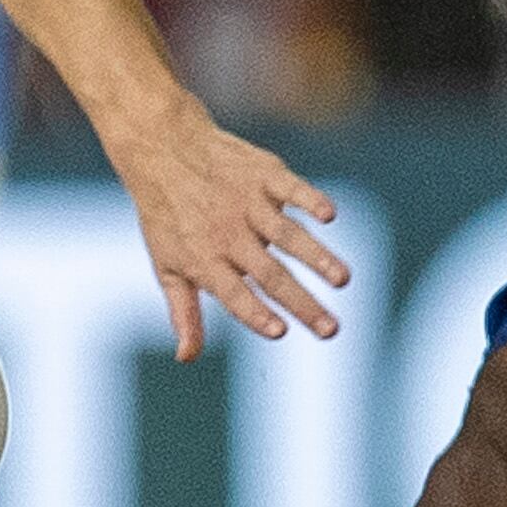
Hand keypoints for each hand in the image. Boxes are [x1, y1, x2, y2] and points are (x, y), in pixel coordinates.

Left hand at [108, 95, 350, 358]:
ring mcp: (247, 203)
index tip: (280, 331)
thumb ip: (183, 311)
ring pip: (286, 234)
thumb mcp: (166, 265)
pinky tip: (329, 216)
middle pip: (269, 274)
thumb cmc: (167, 215)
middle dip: (302, 303)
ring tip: (343, 280)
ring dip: (316, 257)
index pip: (232, 294)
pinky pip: (291, 188)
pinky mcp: (263, 174)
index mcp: (205, 260)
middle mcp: (228, 234)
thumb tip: (186, 358)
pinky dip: (309, 199)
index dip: (254, 313)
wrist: (163, 148)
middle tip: (331, 329)